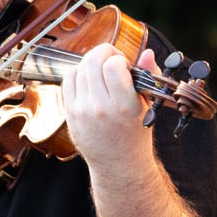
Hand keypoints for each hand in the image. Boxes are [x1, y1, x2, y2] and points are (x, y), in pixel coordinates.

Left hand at [60, 43, 154, 171]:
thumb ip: (148, 78)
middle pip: (93, 62)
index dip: (119, 59)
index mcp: (124, 106)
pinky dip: (78, 73)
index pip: (113, 67)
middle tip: (112, 60)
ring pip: (80, 68)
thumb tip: (146, 53)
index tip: (125, 66)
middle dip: (104, 53)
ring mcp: (82, 110)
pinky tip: (90, 80)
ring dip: (92, 63)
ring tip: (102, 72)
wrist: (117, 163)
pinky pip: (68, 79)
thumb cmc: (135, 134)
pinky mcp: (70, 112)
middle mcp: (101, 108)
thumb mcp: (148, 107)